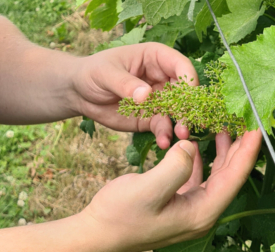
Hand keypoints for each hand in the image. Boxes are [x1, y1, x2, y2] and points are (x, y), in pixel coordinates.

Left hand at [71, 43, 197, 147]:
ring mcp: (158, 98)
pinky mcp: (150, 117)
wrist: (78, 92)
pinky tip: (163, 142)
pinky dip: (165, 134)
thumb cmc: (92, 72)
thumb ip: (125, 83)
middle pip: (185, 92)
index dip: (189, 80)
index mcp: (154, 57)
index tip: (189, 97)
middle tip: (187, 123)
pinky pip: (163, 126)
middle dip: (189, 107)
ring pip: (178, 111)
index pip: (181, 65)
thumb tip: (146, 95)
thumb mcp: (105, 73)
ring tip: (179, 135)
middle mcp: (161, 77)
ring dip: (181, 124)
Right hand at [76, 131, 261, 251]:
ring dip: (221, 152)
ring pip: (213, 176)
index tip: (255, 128)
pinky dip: (200, 158)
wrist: (99, 233)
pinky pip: (196, 177)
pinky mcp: (175, 202)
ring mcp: (188, 208)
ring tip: (224, 127)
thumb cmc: (120, 215)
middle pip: (228, 176)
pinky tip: (195, 144)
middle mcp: (200, 212)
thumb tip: (191, 144)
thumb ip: (175, 167)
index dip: (247, 152)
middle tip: (244, 122)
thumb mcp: (147, 189)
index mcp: (200, 212)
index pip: (232, 178)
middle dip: (239, 149)